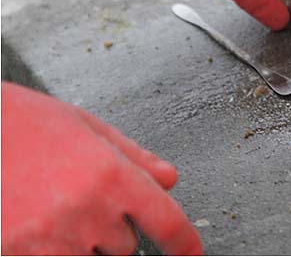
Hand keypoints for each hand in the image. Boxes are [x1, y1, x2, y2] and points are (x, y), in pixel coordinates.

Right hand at [1, 82, 201, 254]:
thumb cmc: (31, 125)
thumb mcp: (92, 129)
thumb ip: (136, 158)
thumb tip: (169, 180)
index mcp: (111, 175)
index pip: (166, 221)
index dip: (185, 242)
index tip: (191, 251)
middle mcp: (88, 209)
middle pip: (127, 245)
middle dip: (116, 227)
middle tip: (84, 197)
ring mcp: (53, 237)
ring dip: (87, 243)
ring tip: (59, 207)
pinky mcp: (20, 253)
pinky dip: (57, 249)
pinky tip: (41, 224)